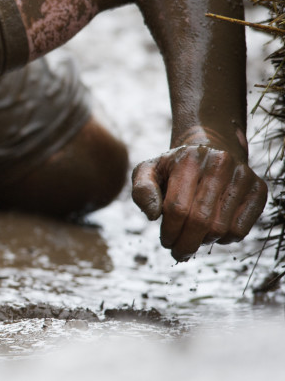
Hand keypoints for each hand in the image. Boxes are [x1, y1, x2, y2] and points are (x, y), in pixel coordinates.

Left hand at [131, 142, 266, 260]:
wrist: (210, 148)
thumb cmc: (174, 167)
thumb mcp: (149, 170)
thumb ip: (142, 190)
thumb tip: (153, 216)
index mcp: (189, 160)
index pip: (177, 208)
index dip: (169, 231)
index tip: (165, 241)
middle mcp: (219, 164)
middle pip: (200, 221)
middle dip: (185, 244)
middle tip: (178, 252)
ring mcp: (242, 176)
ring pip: (221, 228)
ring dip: (203, 241)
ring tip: (193, 237)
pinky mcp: (258, 189)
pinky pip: (241, 229)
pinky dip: (225, 239)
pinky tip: (213, 232)